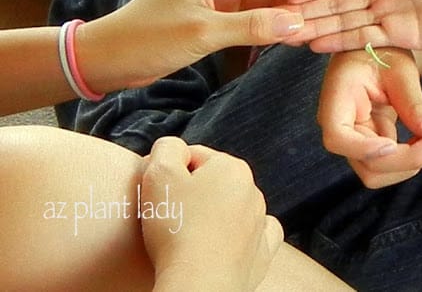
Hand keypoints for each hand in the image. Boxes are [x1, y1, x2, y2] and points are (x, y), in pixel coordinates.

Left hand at [78, 0, 347, 89]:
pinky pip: (251, 12)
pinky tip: (294, 28)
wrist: (108, 58)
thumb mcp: (202, 32)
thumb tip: (298, 23)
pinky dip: (271, 19)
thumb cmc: (147, 39)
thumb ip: (252, 26)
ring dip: (290, 4)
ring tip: (325, 11)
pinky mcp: (213, 11)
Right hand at [141, 136, 282, 290]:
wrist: (199, 283)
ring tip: (188, 234)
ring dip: (211, 214)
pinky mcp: (262, 252)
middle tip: (168, 215)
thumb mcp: (158, 172)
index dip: (167, 172)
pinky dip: (239, 234)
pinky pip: (254, 234)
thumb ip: (167, 148)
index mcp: (232, 167)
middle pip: (212, 182)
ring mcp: (260, 222)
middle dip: (190, 193)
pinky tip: (225, 240)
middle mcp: (253, 190)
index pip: (192, 156)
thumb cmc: (177, 227)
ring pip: (230, 207)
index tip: (155, 193)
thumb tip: (175, 148)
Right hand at [287, 0, 421, 52]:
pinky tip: (318, 44)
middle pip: (340, 1)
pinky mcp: (400, 37)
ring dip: (320, 27)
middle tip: (283, 16)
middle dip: (312, 8)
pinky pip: (366, 38)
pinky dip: (342, 41)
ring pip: (347, 21)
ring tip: (293, 33)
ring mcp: (389, 15)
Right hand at [319, 49, 421, 188]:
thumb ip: (414, 103)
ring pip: (374, 172)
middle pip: (363, 162)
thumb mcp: (401, 70)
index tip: (394, 145)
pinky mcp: (368, 144)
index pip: (338, 137)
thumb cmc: (382, 51)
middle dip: (403, 161)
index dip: (364, 149)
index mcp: (338, 98)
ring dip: (407, 165)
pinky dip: (408, 161)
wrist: (375, 51)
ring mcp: (352, 138)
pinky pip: (385, 166)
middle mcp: (339, 125)